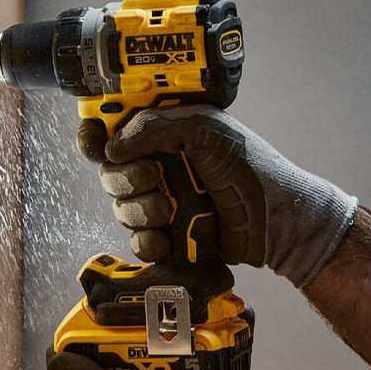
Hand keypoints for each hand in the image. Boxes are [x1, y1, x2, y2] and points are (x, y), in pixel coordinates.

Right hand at [77, 105, 357, 287]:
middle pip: (110, 173)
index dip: (96, 137)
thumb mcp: (203, 130)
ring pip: (121, 207)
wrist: (277, 220)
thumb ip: (152, 128)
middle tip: (154, 178)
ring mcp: (161, 201)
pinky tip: (164, 240)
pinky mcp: (168, 235)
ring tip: (169, 211)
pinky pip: (137, 241)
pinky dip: (146, 241)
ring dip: (140, 210)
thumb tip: (110, 148)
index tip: (94, 143)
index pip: (114, 132)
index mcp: (164, 134)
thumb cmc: (249, 166)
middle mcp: (157, 165)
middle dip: (126, 178)